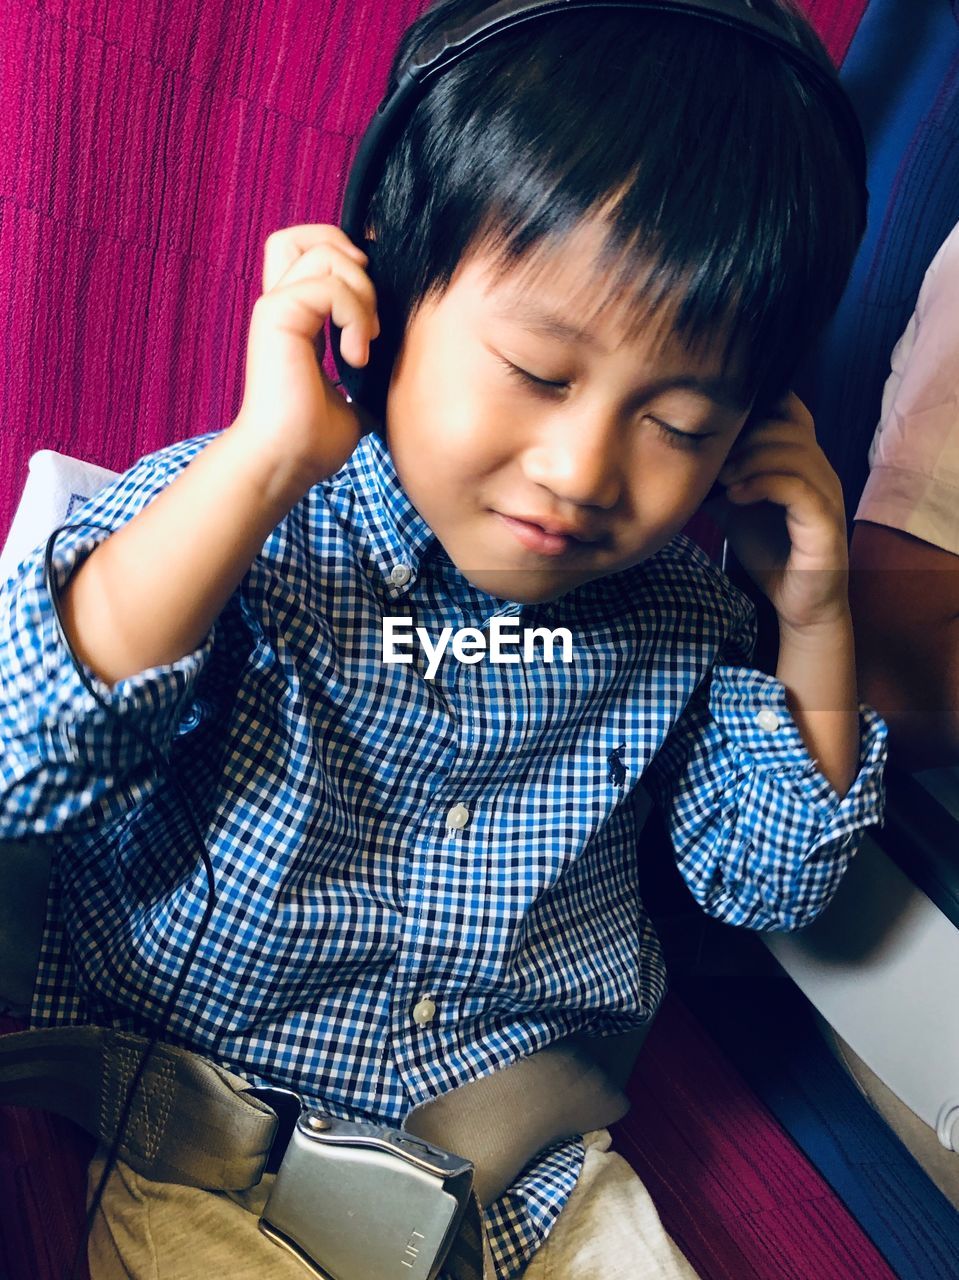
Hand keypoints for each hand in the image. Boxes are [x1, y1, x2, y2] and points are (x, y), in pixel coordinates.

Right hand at [230, 224, 380, 486]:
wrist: (287, 462)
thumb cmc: (313, 440)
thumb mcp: (354, 397)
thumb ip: (365, 368)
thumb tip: (394, 370)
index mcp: (296, 319)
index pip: (316, 257)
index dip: (353, 265)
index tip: (380, 313)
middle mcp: (282, 305)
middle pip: (308, 236)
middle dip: (353, 260)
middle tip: (371, 314)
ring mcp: (276, 306)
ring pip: (324, 251)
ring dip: (361, 292)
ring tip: (366, 342)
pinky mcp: (276, 315)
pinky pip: (328, 285)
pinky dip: (354, 314)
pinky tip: (356, 356)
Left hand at [713, 393, 849, 634]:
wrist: (798, 602)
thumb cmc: (770, 552)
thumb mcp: (736, 508)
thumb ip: (721, 479)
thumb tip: (684, 456)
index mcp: (802, 461)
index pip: (791, 410)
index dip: (758, 405)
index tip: (718, 425)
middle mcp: (820, 470)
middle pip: (788, 425)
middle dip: (746, 434)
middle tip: (713, 457)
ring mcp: (827, 494)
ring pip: (794, 452)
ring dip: (751, 458)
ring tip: (722, 478)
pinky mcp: (825, 521)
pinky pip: (797, 487)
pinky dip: (762, 484)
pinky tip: (736, 496)